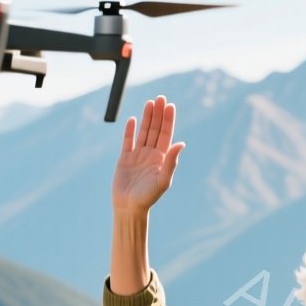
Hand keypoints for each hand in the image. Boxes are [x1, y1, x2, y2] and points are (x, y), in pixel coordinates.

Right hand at [112, 95, 184, 213]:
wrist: (129, 207)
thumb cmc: (148, 197)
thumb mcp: (163, 180)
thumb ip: (171, 162)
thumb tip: (181, 143)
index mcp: (162, 158)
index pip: (166, 134)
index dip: (168, 120)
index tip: (170, 106)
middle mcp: (151, 154)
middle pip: (155, 129)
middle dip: (158, 114)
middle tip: (160, 97)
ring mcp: (137, 155)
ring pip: (143, 132)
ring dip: (147, 117)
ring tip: (150, 102)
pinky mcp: (124, 159)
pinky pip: (127, 141)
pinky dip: (129, 130)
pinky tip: (133, 119)